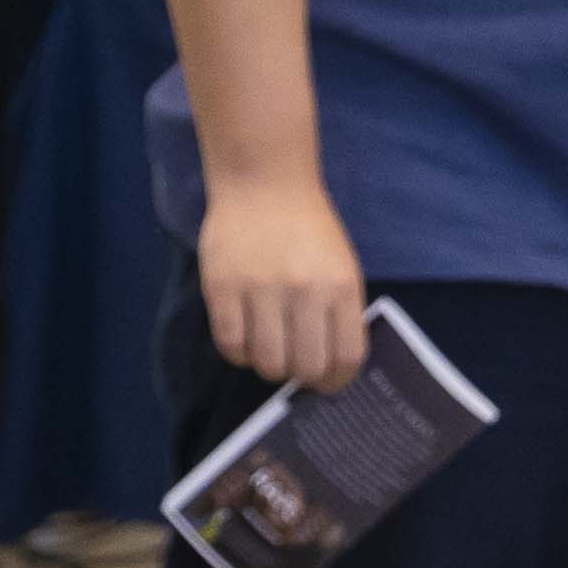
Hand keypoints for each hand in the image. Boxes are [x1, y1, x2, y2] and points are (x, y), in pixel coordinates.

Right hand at [197, 174, 365, 395]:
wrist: (264, 184)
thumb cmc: (308, 228)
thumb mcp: (341, 267)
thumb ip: (339, 312)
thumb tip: (327, 364)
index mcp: (340, 287)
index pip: (345, 357)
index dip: (337, 381)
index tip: (327, 383)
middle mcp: (303, 291)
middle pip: (306, 367)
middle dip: (301, 377)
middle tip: (294, 367)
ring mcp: (260, 290)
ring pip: (267, 362)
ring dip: (269, 366)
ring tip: (267, 349)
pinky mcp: (222, 288)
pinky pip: (231, 345)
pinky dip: (239, 353)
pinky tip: (244, 337)